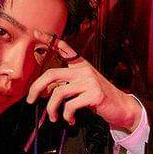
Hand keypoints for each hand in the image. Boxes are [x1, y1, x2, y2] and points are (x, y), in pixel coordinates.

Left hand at [25, 36, 141, 132]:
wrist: (121, 107)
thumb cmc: (98, 97)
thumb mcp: (82, 86)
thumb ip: (66, 83)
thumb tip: (43, 91)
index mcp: (81, 65)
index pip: (63, 48)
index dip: (49, 40)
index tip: (36, 33)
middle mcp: (84, 70)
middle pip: (52, 74)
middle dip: (36, 88)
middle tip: (30, 100)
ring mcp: (90, 82)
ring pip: (58, 92)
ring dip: (51, 108)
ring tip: (53, 117)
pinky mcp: (94, 95)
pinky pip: (70, 105)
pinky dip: (66, 115)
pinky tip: (70, 120)